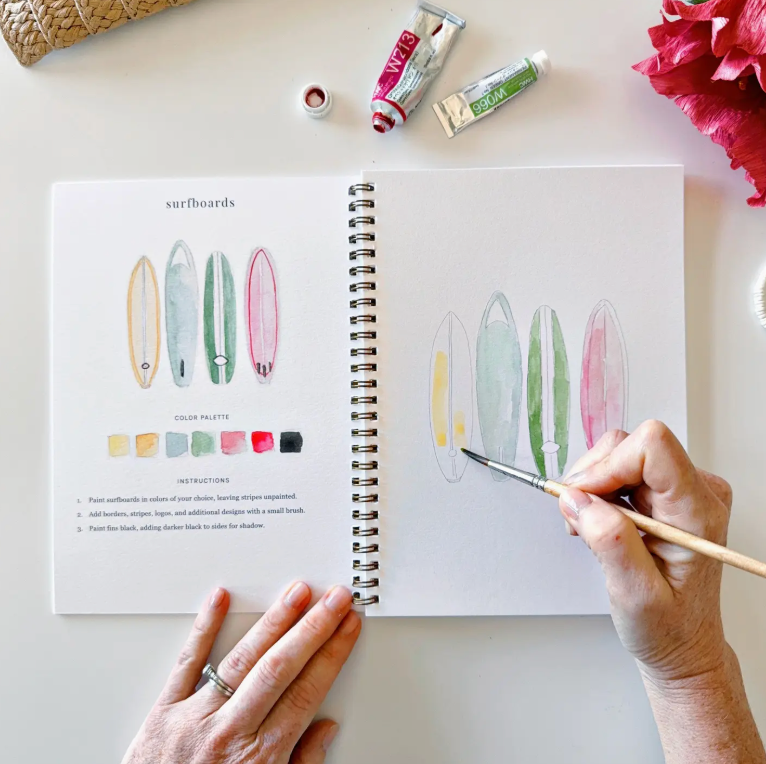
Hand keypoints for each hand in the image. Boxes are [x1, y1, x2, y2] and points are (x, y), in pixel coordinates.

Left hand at [122, 583, 360, 763]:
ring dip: (274, 622)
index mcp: (259, 758)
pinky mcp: (163, 711)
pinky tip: (221, 600)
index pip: (306, 692)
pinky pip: (186, 663)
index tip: (347, 628)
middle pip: (279, 668)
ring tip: (296, 594)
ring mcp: (195, 717)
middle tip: (334, 599)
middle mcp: (228, 732)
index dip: (332, 655)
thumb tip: (325, 729)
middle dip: (313, 628)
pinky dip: (204, 628)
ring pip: (241, 659)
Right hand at [559, 421, 730, 684]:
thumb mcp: (635, 594)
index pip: (652, 447)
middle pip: (629, 445)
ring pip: (619, 453)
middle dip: (593, 477)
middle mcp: (696, 491)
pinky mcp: (664, 492)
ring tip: (589, 526)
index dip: (608, 465)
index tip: (584, 497)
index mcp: (697, 511)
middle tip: (580, 518)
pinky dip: (597, 491)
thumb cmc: (669, 627)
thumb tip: (577, 499)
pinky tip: (598, 522)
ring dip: (592, 486)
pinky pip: (619, 468)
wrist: (683, 642)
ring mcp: (680, 489)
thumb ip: (609, 541)